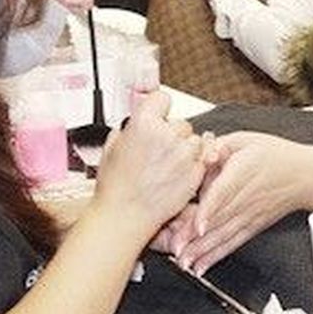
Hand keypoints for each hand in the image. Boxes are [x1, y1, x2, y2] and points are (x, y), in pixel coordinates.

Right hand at [91, 91, 209, 239]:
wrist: (124, 215)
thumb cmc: (115, 187)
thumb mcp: (111, 148)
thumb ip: (127, 130)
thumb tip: (133, 124)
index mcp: (144, 124)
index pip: (162, 98)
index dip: (159, 108)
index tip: (158, 115)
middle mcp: (167, 136)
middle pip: (181, 123)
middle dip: (173, 134)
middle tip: (159, 151)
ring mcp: (183, 155)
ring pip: (195, 141)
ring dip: (185, 150)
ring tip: (167, 166)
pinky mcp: (195, 174)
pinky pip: (201, 161)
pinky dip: (192, 167)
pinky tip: (174, 177)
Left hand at [166, 131, 312, 273]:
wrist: (306, 176)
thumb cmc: (276, 155)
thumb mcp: (246, 139)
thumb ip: (221, 146)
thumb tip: (204, 155)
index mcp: (243, 172)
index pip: (225, 192)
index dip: (211, 209)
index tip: (198, 226)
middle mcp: (246, 197)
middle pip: (219, 219)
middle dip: (196, 237)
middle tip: (176, 249)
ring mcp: (250, 215)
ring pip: (224, 235)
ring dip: (203, 251)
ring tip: (185, 262)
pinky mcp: (253, 226)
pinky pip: (233, 242)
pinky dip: (217, 256)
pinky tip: (202, 265)